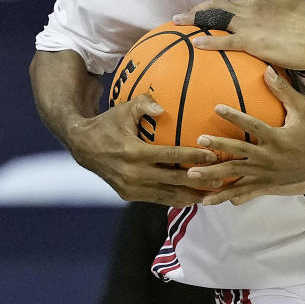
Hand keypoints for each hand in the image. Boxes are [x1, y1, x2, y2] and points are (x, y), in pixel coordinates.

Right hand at [66, 94, 220, 205]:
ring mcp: (131, 188)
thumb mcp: (124, 109)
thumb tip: (162, 108)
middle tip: (221, 179)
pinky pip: (157, 199)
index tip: (213, 156)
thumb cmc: (109, 123)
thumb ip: (144, 104)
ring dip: (191, 196)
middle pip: (173, 181)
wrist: (82, 147)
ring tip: (213, 196)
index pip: (170, 156)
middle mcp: (133, 174)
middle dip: (199, 181)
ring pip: (167, 196)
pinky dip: (176, 199)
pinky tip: (193, 198)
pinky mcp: (129, 196)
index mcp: (133, 152)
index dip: (193, 157)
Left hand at [174, 0, 304, 70]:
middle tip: (178, 17)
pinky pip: (225, 41)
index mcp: (256, 1)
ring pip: (216, 20)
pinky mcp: (252, 43)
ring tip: (178, 24)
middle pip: (215, 7)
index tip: (195, 9)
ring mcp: (249, 26)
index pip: (226, 1)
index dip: (208, 5)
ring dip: (195, 22)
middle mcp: (249, 11)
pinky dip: (209, 41)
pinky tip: (195, 42)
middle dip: (195, 11)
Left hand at [186, 66, 304, 205]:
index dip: (234, 116)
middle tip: (199, 142)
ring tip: (192, 174)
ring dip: (213, 175)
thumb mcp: (304, 110)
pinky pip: (243, 192)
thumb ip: (285, 91)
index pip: (253, 125)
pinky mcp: (266, 185)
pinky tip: (208, 200)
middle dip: (218, 147)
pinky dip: (225, 197)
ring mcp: (266, 174)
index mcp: (277, 138)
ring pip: (236, 175)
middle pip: (239, 152)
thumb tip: (267, 70)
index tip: (216, 107)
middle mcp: (269, 157)